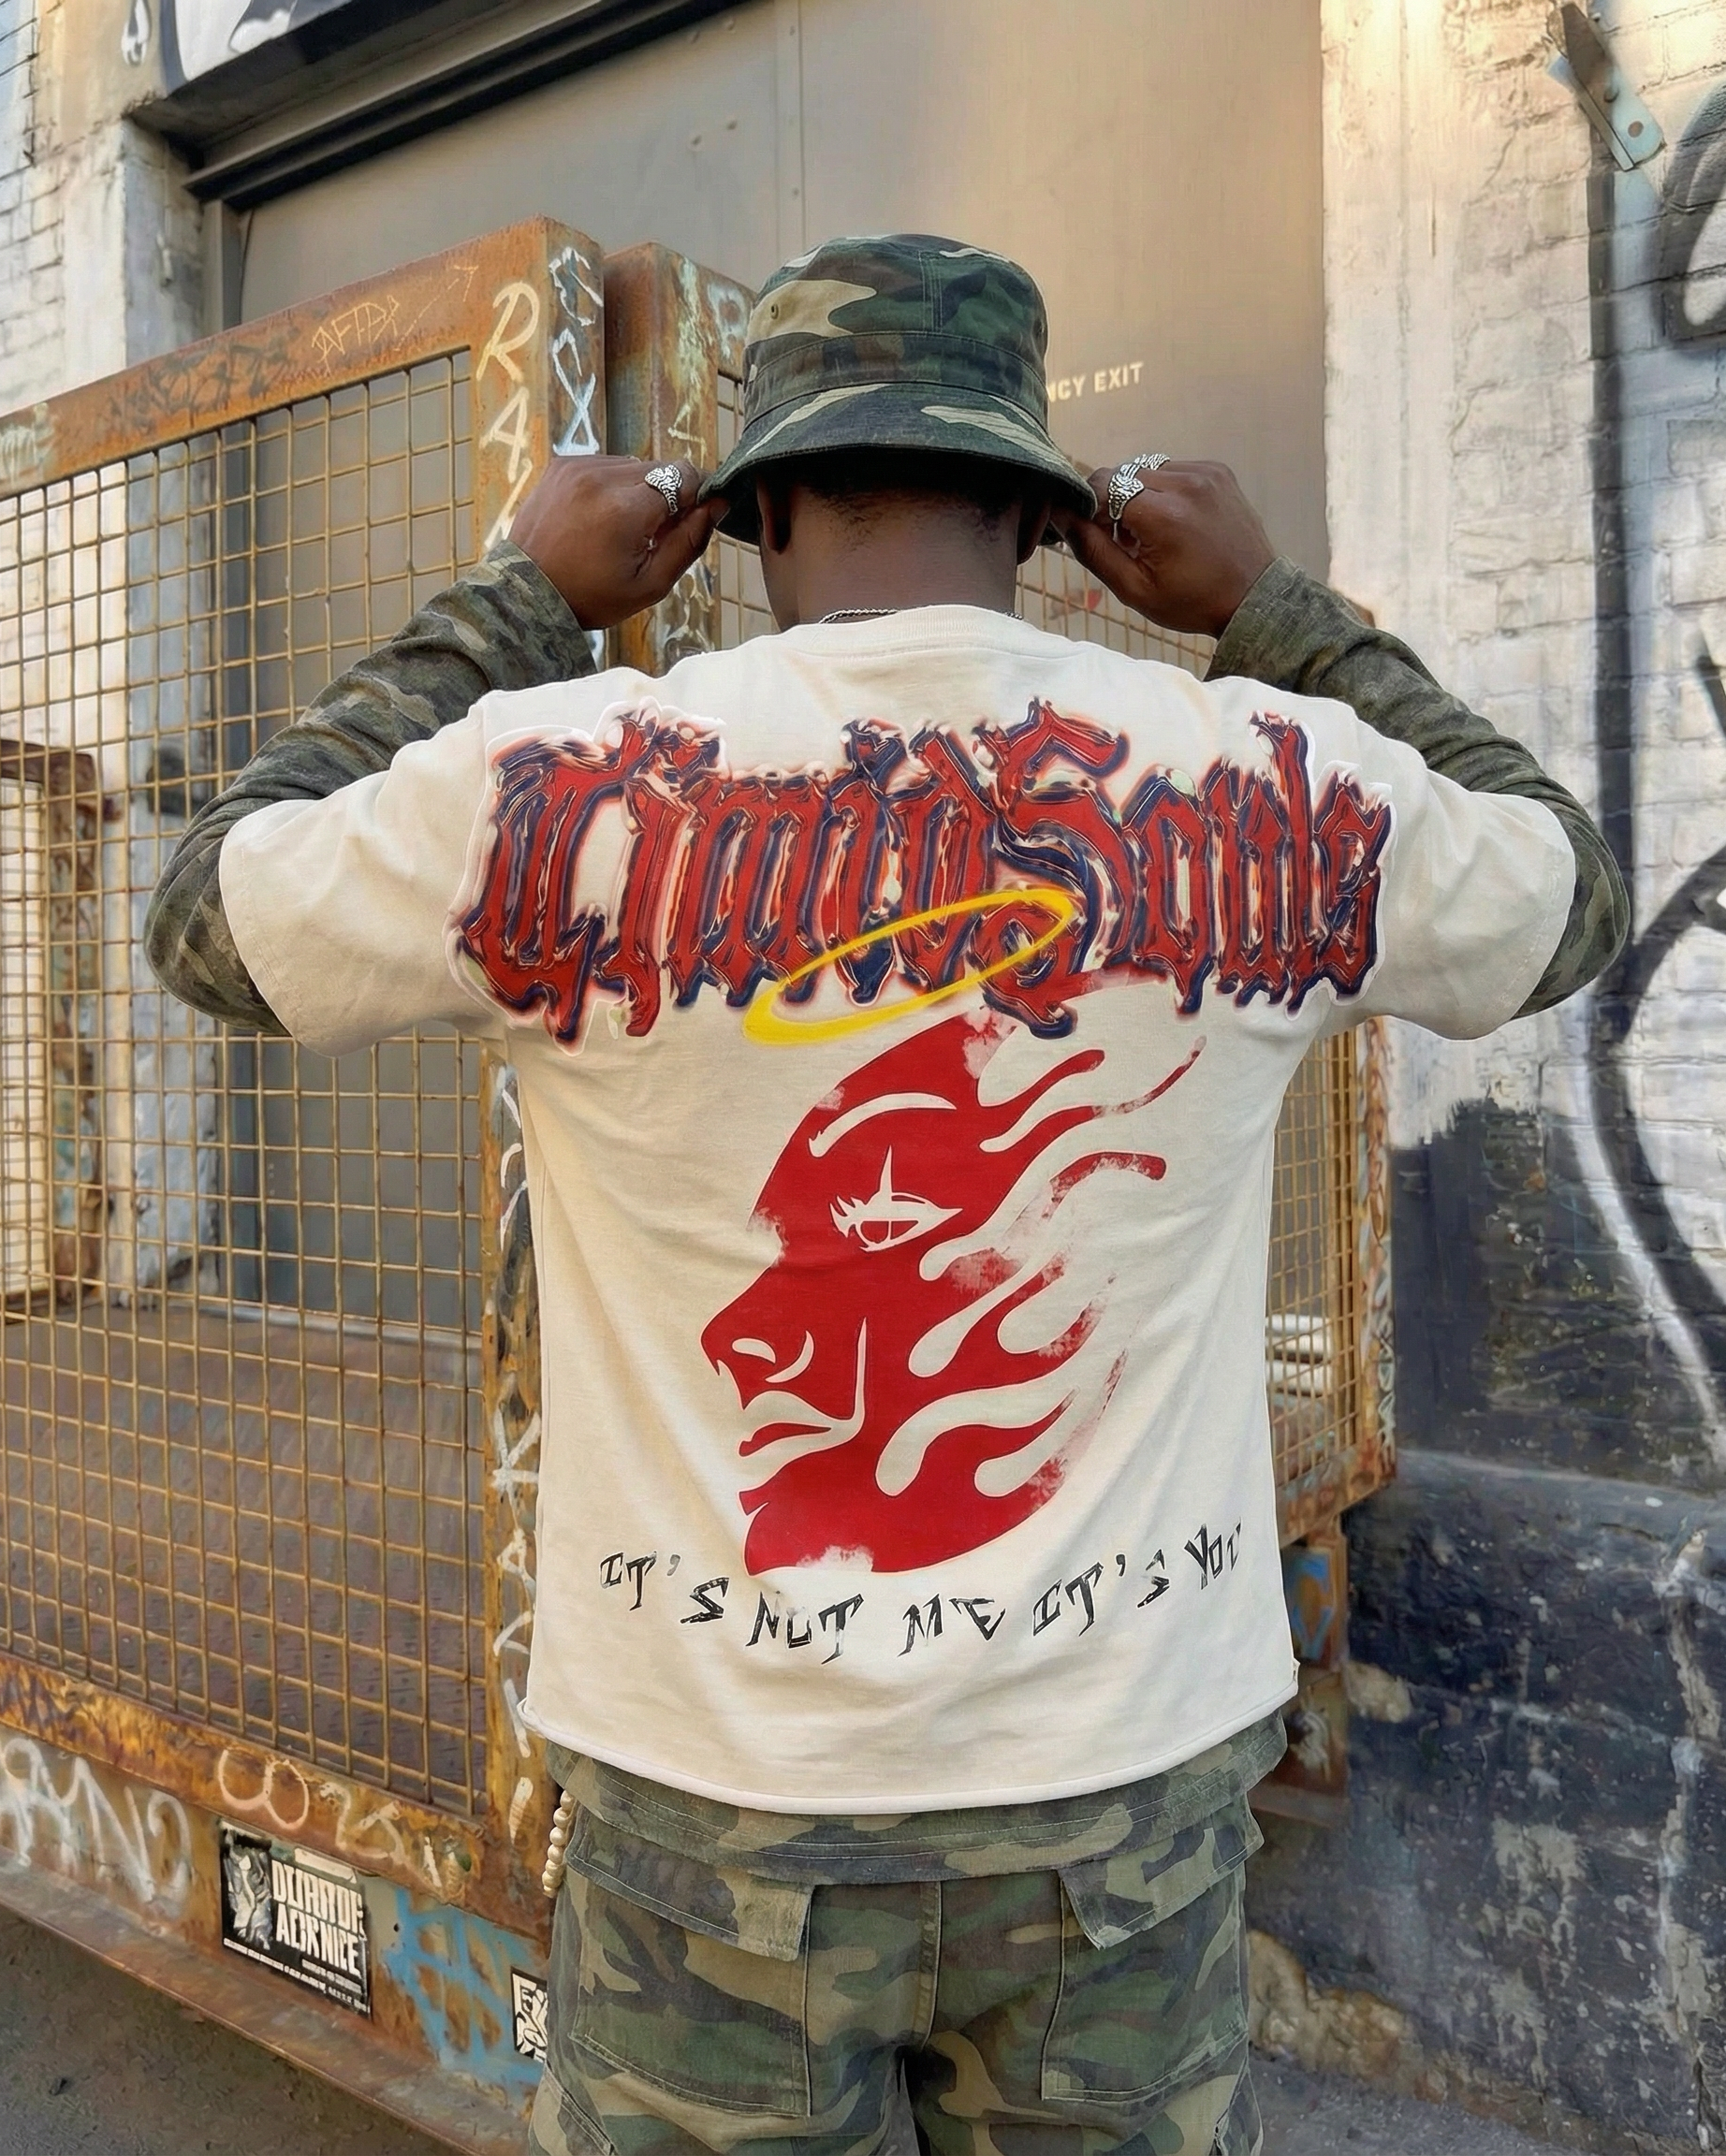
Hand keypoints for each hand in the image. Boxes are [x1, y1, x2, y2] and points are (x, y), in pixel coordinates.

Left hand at [510, 456, 723, 630]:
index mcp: (626, 508)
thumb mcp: (650, 585)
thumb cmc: (590, 596)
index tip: (688, 522)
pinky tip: (600, 517)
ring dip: (639, 490)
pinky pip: (606, 464)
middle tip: (651, 534)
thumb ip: (689, 542)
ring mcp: (578, 466)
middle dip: (666, 497)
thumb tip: (718, 504)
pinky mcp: (562, 464)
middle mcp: (601, 476)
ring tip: (621, 528)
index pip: (684, 475)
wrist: (526, 592)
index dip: (695, 496)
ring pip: (634, 465)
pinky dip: (612, 486)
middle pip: (661, 468)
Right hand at [1053, 459, 1275, 639]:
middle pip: (1122, 474)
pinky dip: (1163, 490)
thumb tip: (1059, 515)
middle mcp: (1185, 483)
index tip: (1093, 532)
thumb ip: (1092, 549)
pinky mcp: (1217, 471)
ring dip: (1137, 494)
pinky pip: (1172, 469)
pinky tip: (1173, 521)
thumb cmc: (1192, 601)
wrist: (1253, 597)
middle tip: (1123, 539)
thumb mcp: (1134, 589)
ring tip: (1150, 531)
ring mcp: (1205, 473)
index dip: (1088, 506)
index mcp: (1163, 515)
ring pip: (1145, 469)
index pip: (1102, 485)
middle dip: (1111, 502)